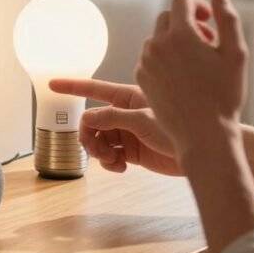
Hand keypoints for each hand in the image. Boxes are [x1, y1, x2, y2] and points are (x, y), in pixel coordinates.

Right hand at [49, 78, 181, 175]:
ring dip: (99, 152)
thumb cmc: (180, 127)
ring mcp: (128, 132)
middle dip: (89, 137)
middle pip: (91, 122)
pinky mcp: (132, 151)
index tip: (52, 85)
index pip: (94, 89)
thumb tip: (87, 118)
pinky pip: (109, 155)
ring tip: (112, 161)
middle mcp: (125, 113)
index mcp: (128, 97)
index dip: (72, 86)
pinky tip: (120, 167)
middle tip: (98, 152)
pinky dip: (109, 162)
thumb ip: (113, 118)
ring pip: (98, 140)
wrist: (201, 151)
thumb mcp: (143, 120)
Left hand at [135, 0, 247, 157]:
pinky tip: (183, 76)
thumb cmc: (225, 95)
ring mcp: (146, 62)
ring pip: (157, 37)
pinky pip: (150, 57)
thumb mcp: (236, 54)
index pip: (182, 1)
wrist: (203, 134)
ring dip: (175, 41)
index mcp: (181, 35)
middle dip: (187, 23)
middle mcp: (158, 45)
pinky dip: (164, 58)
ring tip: (196, 61)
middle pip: (168, 17)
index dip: (198, 5)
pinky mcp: (141, 78)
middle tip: (208, 42)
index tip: (209, 21)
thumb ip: (228, 19)